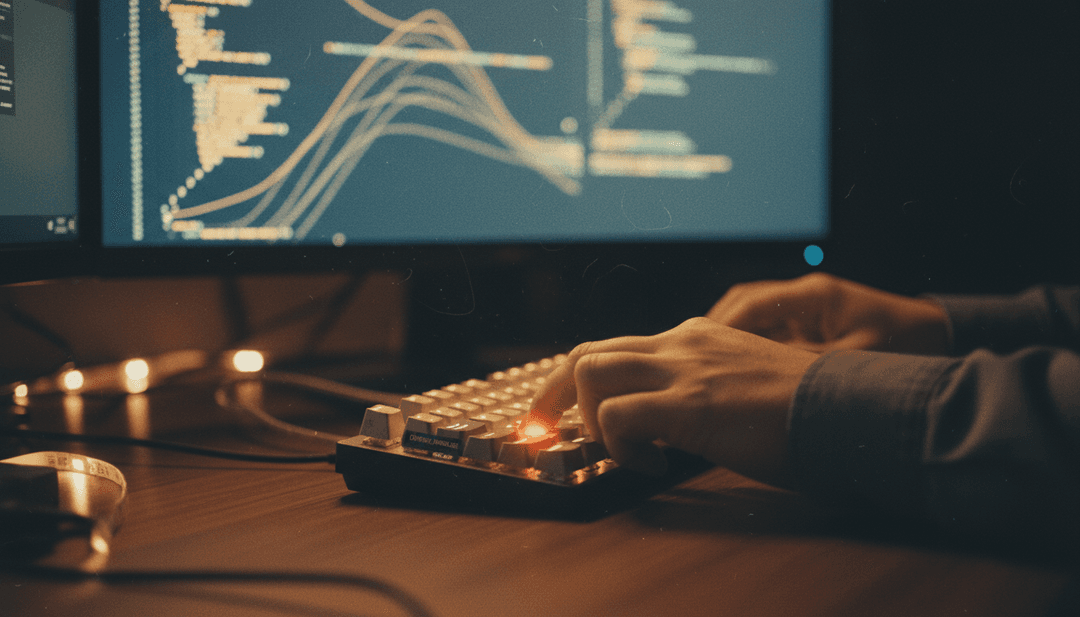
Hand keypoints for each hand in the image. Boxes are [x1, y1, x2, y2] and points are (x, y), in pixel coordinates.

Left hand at [529, 318, 817, 484]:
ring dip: (587, 418)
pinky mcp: (691, 404)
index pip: (617, 346)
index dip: (581, 382)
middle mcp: (682, 342)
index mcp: (695, 336)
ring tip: (616, 449)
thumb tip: (669, 424)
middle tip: (541, 432)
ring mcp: (684, 369)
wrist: (850, 408)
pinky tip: (650, 468)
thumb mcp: (745, 383)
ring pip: (590, 371)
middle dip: (551, 394)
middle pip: (586, 352)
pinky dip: (619, 447)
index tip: (566, 414)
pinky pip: (619, 418)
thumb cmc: (809, 406)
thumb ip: (704, 388)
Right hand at [707, 273, 948, 354]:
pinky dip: (747, 348)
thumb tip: (763, 380)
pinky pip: (767, 331)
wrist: (937, 336)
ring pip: (750, 316)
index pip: (750, 303)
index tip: (701, 352)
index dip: (721, 327)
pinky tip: (739, 373)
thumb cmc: (905, 346)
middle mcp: (805, 296)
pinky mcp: (809, 324)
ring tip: (711, 368)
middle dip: (715, 330)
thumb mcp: (855, 363)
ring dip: (729, 340)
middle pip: (742, 304)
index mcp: (814, 296)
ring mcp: (806, 309)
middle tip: (694, 360)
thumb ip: (807, 368)